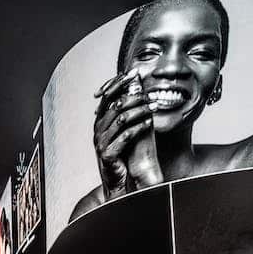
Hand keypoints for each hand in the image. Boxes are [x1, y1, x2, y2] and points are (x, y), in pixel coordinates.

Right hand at [93, 69, 156, 199]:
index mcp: (100, 120)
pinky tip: (148, 123)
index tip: (135, 73)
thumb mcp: (121, 130)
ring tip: (154, 107)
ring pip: (121, 119)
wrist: (116, 180)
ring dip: (140, 111)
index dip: (120, 82)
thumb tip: (137, 88)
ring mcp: (101, 141)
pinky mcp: (107, 154)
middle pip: (116, 105)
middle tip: (150, 93)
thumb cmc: (121, 154)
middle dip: (135, 97)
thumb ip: (125, 111)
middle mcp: (98, 129)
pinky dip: (138, 128)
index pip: (108, 94)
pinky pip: (124, 137)